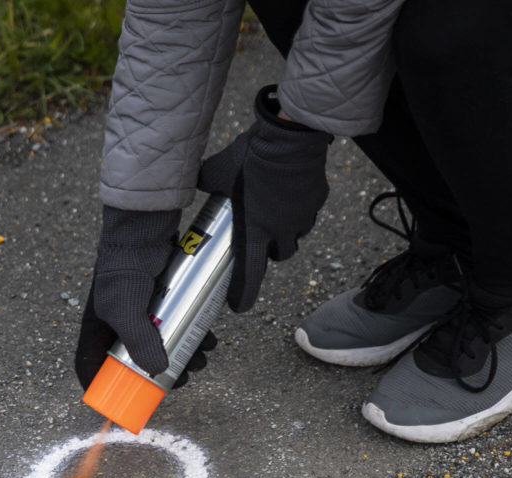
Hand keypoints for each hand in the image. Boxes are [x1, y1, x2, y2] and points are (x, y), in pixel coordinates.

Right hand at [74, 206, 217, 390]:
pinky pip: (178, 326)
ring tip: (203, 356)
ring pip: (163, 345)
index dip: (102, 389)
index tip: (121, 406)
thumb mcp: (126, 310)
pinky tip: (209, 337)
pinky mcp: (164, 301)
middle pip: (136, 363)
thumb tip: (160, 373)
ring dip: (185, 356)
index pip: (91, 367)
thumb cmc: (123, 270)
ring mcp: (142, 313)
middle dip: (162, 375)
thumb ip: (139, 342)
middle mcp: (118, 324)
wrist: (144, 230)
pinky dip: (193, 335)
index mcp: (97, 330)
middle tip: (184, 378)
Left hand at [198, 85, 331, 311]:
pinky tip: (290, 195)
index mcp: (254, 230)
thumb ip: (206, 182)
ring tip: (275, 215)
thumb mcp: (218, 171)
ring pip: (295, 237)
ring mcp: (301, 218)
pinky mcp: (316, 202)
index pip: (250, 273)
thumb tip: (194, 180)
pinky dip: (299, 211)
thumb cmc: (251, 157)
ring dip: (285, 233)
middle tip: (260, 237)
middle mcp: (280, 231)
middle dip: (270, 251)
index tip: (239, 306)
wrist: (289, 137)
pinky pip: (308, 214)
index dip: (244, 293)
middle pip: (279, 256)